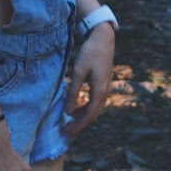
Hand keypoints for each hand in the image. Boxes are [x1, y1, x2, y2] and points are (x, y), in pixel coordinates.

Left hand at [62, 22, 114, 138]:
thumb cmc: (90, 53)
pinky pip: (95, 102)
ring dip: (82, 117)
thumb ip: (73, 92)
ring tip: (69, 121)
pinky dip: (85, 108)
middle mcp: (105, 93)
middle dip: (79, 125)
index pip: (88, 116)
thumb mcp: (78, 72)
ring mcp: (105, 89)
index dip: (77, 126)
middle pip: (93, 115)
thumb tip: (68, 111)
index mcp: (99, 91)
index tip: (65, 132)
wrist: (103, 38)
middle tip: (65, 131)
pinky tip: (76, 107)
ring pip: (94, 110)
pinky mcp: (103, 84)